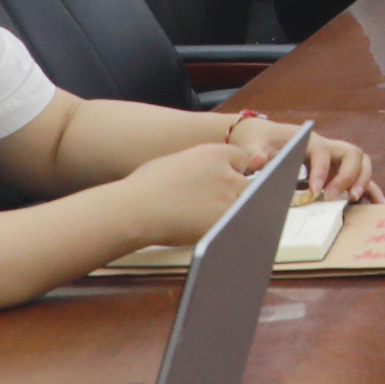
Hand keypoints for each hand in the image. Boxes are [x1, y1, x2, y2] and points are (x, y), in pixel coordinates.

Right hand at [114, 138, 262, 253]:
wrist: (135, 210)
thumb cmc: (146, 186)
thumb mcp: (176, 161)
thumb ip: (200, 165)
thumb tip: (207, 175)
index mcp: (215, 154)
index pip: (242, 158)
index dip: (233, 169)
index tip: (225, 179)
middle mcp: (227, 174)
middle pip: (249, 182)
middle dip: (238, 190)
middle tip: (218, 201)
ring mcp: (228, 200)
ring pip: (246, 205)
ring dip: (236, 210)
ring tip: (210, 217)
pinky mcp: (224, 224)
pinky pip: (236, 225)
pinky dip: (228, 227)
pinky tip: (210, 229)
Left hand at [223, 113, 384, 205]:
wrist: (265, 137)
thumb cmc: (261, 141)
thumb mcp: (254, 145)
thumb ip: (255, 153)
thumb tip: (258, 162)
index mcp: (310, 140)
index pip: (322, 150)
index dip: (321, 170)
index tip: (314, 190)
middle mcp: (328, 147)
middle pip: (351, 154)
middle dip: (347, 175)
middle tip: (334, 196)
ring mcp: (336, 160)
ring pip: (361, 163)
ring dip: (363, 180)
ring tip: (353, 199)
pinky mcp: (339, 172)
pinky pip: (361, 179)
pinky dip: (372, 191)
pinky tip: (379, 205)